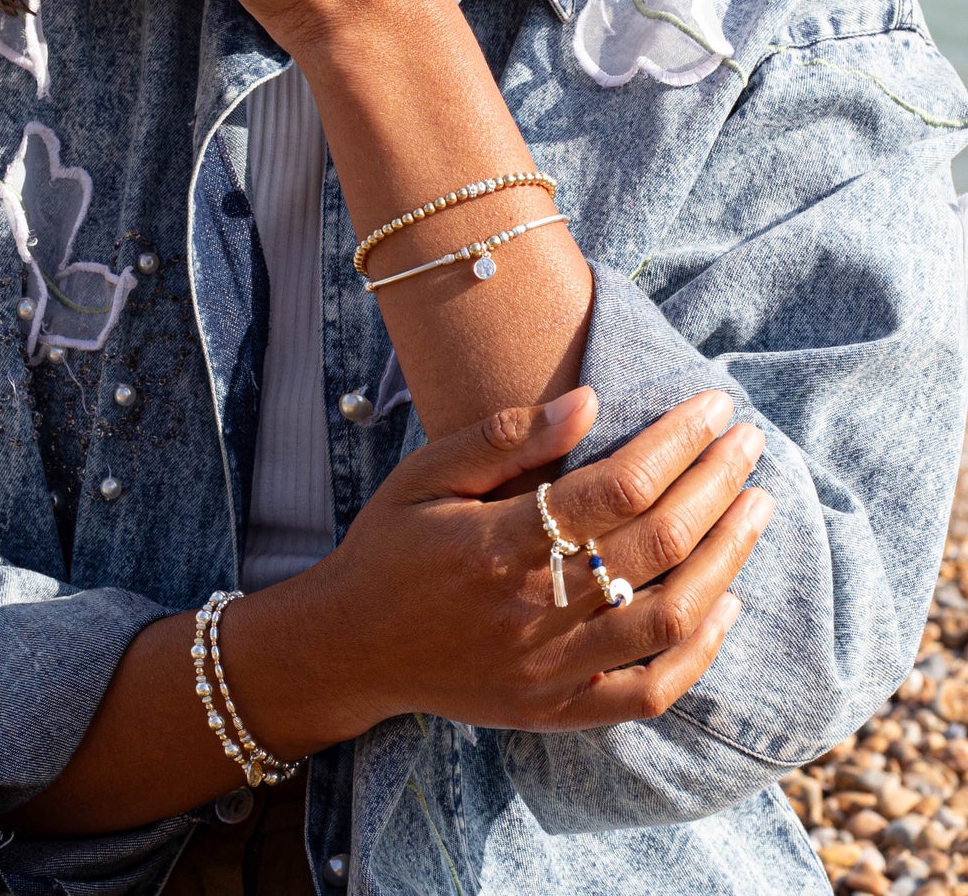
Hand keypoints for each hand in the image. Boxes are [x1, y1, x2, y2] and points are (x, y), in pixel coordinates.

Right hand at [306, 387, 771, 732]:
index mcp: (495, 542)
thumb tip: (589, 400)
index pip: (615, 486)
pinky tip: (727, 602)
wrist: (351, 647)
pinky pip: (650, 690)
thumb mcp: (425, 475)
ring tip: (757, 508)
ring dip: (726, 557)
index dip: (677, 442)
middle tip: (750, 443)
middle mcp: (531, 608)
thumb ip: (503, 438)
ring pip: (669, 615)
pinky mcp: (558, 708)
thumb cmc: (389, 546)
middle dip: (716, 485)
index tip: (715, 408)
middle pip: (655, 543)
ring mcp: (550, 667)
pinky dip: (701, 651)